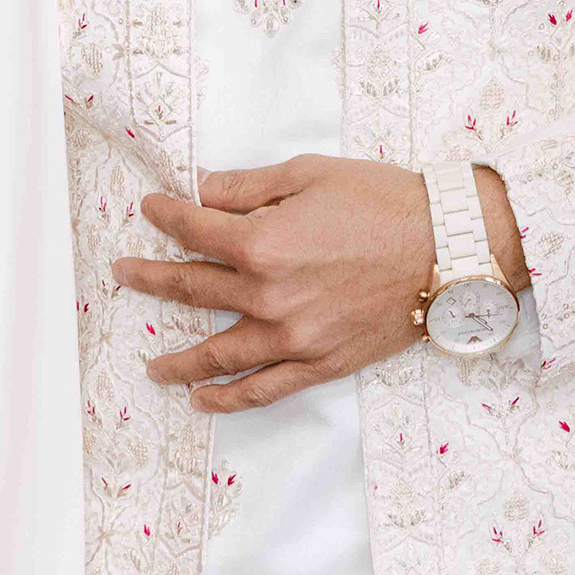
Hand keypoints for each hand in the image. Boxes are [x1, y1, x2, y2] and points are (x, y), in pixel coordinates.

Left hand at [114, 156, 498, 412]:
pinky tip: (203, 400)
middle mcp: (267, 296)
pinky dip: (229, 398)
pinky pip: (264, 388)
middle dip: (151, 279)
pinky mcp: (320, 362)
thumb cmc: (385, 202)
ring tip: (152, 366)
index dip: (166, 216)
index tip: (152, 209)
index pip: (194, 231)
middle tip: (125, 275)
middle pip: (191, 290)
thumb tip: (203, 190)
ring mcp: (292, 337)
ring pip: (217, 354)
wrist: (449, 247)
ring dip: (178, 359)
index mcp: (261, 244)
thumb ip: (249, 187)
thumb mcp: (310, 174)